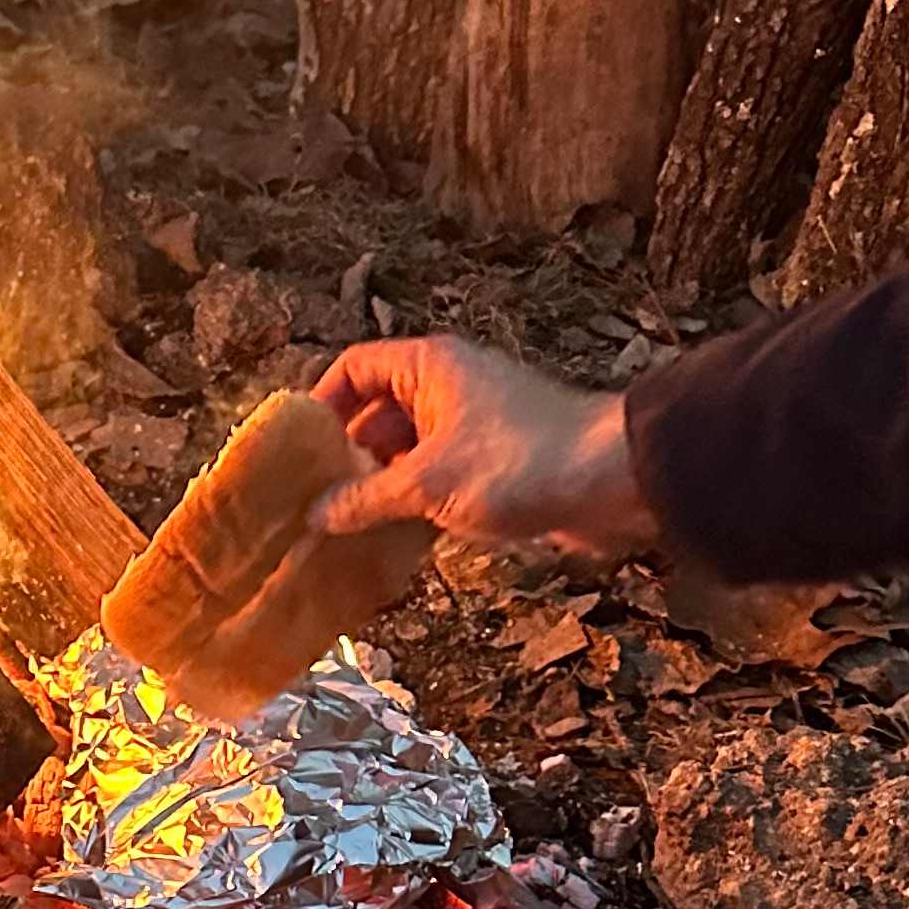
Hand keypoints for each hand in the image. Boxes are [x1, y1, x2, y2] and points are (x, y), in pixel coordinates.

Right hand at [314, 337, 652, 556]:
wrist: (612, 481)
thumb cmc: (518, 462)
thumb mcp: (427, 483)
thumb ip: (366, 499)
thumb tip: (315, 515)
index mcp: (427, 368)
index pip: (354, 367)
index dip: (321, 403)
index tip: (296, 451)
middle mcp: (447, 387)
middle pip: (377, 413)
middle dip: (345, 457)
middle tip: (311, 501)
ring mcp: (471, 425)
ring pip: (406, 451)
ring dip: (378, 486)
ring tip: (342, 529)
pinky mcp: (493, 463)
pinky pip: (437, 477)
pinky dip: (412, 503)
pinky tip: (390, 541)